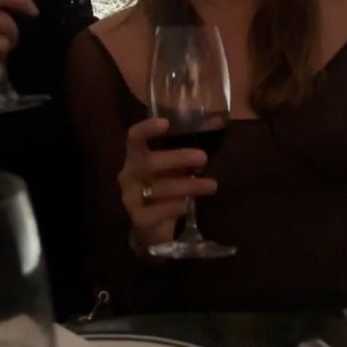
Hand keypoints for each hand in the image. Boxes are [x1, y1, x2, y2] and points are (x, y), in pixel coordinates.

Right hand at [117, 117, 216, 252]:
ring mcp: (131, 198)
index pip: (134, 137)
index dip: (147, 128)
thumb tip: (217, 121)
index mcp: (135, 156)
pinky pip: (159, 211)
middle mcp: (128, 174)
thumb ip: (192, 143)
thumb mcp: (176, 165)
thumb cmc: (164, 185)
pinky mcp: (139, 219)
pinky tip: (189, 205)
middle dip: (177, 158)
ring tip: (211, 185)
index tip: (166, 123)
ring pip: (159, 189)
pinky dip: (177, 207)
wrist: (151, 226)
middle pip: (148, 162)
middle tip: (203, 157)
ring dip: (188, 185)